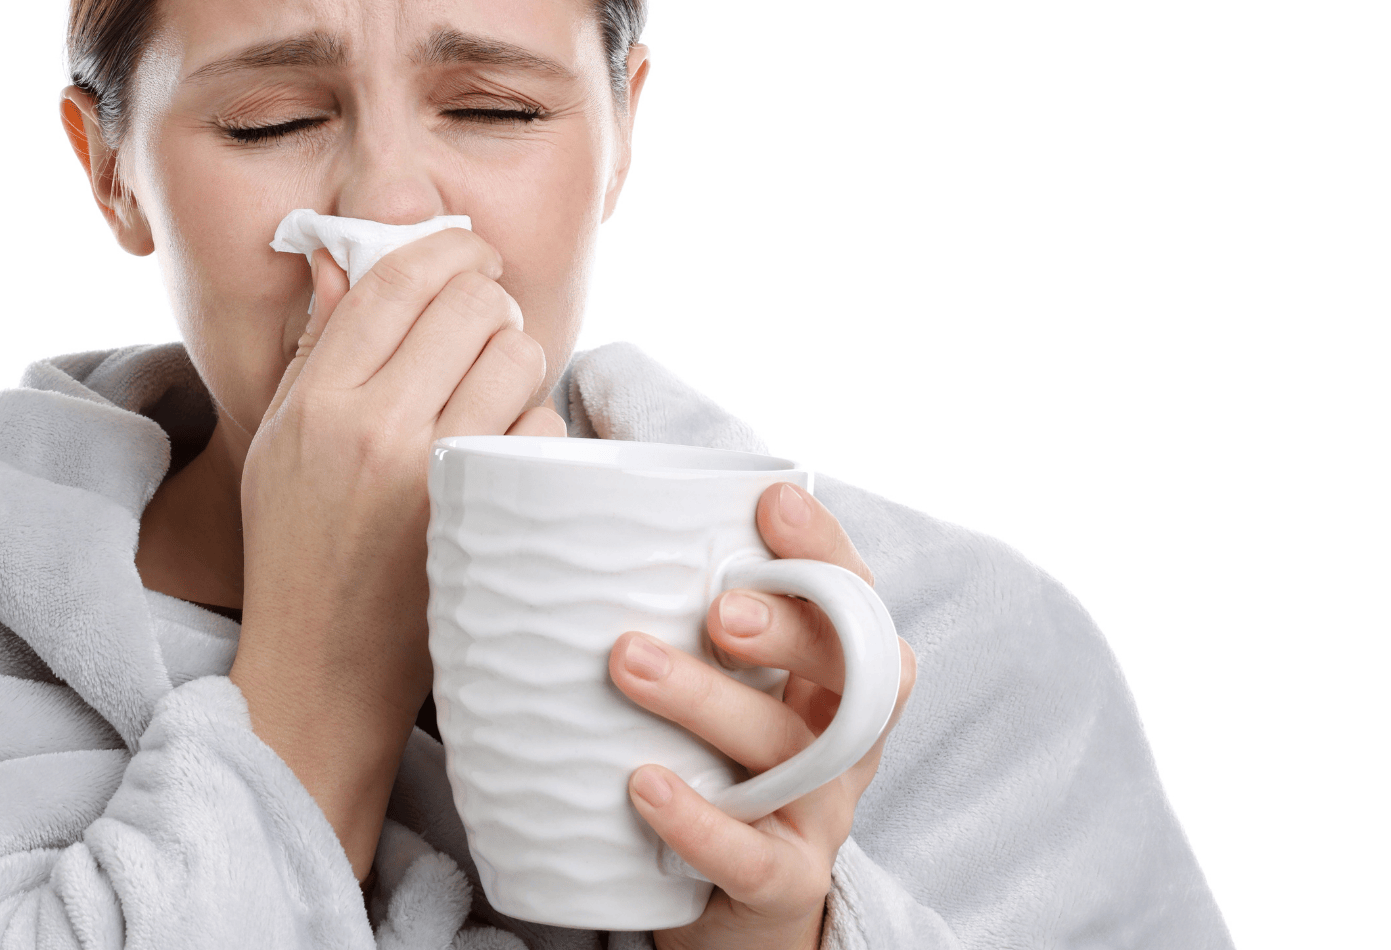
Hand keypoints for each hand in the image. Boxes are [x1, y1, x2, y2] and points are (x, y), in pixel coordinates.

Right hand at [230, 229, 564, 878]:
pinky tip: (507, 454)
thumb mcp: (280, 440)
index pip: (398, 277)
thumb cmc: (298, 547)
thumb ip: (316, 346)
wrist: (323, 670)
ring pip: (520, 354)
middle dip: (491, 302)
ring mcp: (434, 474)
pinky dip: (534, 430)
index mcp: (317, 399)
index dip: (448, 246)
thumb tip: (341, 256)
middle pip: (472, 302)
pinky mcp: (487, 516)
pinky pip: (543, 427)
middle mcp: (372, 427)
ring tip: (494, 393)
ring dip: (519, 361)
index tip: (470, 253)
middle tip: (486, 328)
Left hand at [608, 483, 916, 949]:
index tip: (771, 503)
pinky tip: (641, 785)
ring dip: (707, 700)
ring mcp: (817, 814)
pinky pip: (750, 856)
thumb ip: (677, 613)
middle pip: (846, 669)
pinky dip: (698, 820)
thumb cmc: (706, 763)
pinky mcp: (783, 884)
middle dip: (788, 626)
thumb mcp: (716, 685)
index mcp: (828, 677)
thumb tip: (558, 519)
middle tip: (718, 605)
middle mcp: (840, 738)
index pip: (853, 597)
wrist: (728, 907)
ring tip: (626, 662)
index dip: (825, 549)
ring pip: (786, 754)